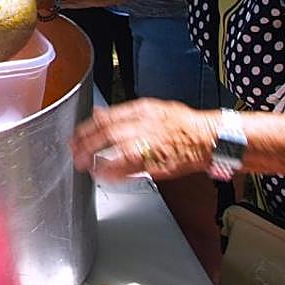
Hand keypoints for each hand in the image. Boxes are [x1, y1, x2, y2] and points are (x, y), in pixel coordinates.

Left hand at [72, 98, 217, 181]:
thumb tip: (98, 113)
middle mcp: (145, 125)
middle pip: (109, 133)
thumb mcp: (151, 109)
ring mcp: (152, 143)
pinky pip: (133, 167)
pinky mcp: (159, 162)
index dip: (87, 128)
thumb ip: (123, 113)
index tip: (76, 137)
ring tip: (87, 166)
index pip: (107, 117)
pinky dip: (117, 172)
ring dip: (99, 159)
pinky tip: (106, 175)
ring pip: (118, 150)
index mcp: (142, 110)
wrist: (209, 138)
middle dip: (87, 144)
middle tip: (75, 153)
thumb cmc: (182, 125)